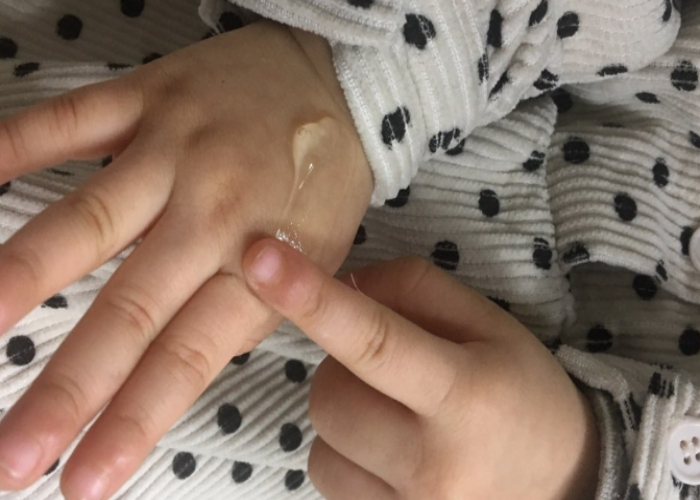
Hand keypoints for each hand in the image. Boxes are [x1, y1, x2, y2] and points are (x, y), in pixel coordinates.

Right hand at [0, 21, 371, 498]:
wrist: (344, 87)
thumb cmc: (326, 182)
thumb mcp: (318, 263)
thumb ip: (249, 312)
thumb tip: (178, 367)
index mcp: (261, 265)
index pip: (185, 360)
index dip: (132, 423)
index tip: (83, 480)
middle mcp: (214, 214)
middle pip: (129, 311)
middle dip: (66, 389)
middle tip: (12, 452)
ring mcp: (178, 152)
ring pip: (88, 223)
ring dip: (20, 279)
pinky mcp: (152, 97)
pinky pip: (72, 121)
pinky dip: (15, 146)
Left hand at [242, 239, 600, 499]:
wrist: (562, 484)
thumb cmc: (523, 392)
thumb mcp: (487, 324)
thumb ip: (411, 291)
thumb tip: (341, 286)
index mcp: (465, 396)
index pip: (375, 341)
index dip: (313, 299)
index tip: (259, 260)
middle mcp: (433, 465)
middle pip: (329, 395)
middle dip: (343, 370)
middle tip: (389, 370)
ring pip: (321, 442)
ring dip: (345, 417)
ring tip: (398, 417)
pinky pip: (329, 479)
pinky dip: (348, 454)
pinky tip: (393, 453)